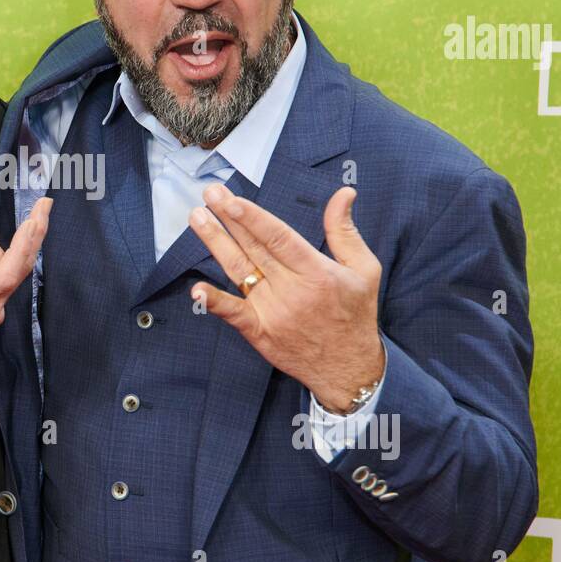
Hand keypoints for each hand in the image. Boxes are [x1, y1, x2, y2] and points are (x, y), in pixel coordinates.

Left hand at [189, 183, 384, 412]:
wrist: (347, 368)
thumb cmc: (355, 314)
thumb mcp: (364, 269)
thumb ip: (345, 231)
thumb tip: (343, 193)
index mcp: (317, 273)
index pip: (279, 238)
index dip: (252, 218)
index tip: (231, 200)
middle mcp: (292, 291)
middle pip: (254, 248)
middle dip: (228, 219)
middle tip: (210, 193)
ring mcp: (272, 312)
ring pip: (238, 271)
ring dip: (216, 243)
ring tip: (198, 218)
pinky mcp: (259, 331)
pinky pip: (233, 313)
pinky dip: (214, 302)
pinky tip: (196, 288)